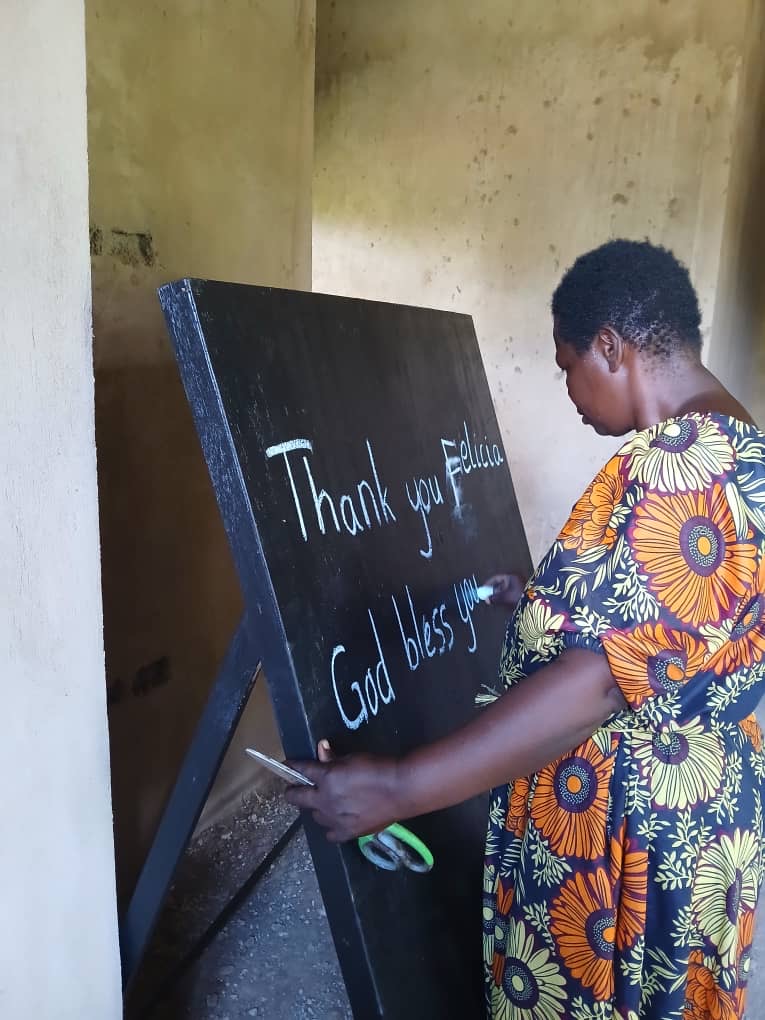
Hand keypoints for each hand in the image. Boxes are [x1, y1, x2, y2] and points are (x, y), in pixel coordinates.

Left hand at [284, 740, 401, 841]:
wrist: (400, 790)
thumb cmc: (377, 767)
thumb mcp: (353, 757)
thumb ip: (334, 758)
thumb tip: (322, 750)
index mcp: (326, 777)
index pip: (302, 770)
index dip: (293, 766)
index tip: (288, 765)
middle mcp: (325, 800)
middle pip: (298, 798)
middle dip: (293, 792)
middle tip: (294, 789)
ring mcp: (334, 818)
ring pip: (314, 815)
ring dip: (316, 807)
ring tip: (323, 803)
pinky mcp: (346, 832)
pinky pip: (330, 833)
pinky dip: (330, 826)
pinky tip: (336, 820)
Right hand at [481, 573, 524, 608]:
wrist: (533, 604)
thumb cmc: (519, 597)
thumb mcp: (504, 597)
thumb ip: (494, 598)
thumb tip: (487, 599)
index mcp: (511, 576)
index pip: (496, 578)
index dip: (489, 584)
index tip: (484, 590)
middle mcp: (516, 579)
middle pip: (501, 584)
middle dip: (494, 591)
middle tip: (489, 597)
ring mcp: (520, 585)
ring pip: (506, 590)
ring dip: (500, 595)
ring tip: (496, 601)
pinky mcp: (523, 592)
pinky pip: (511, 593)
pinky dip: (506, 597)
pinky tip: (504, 603)